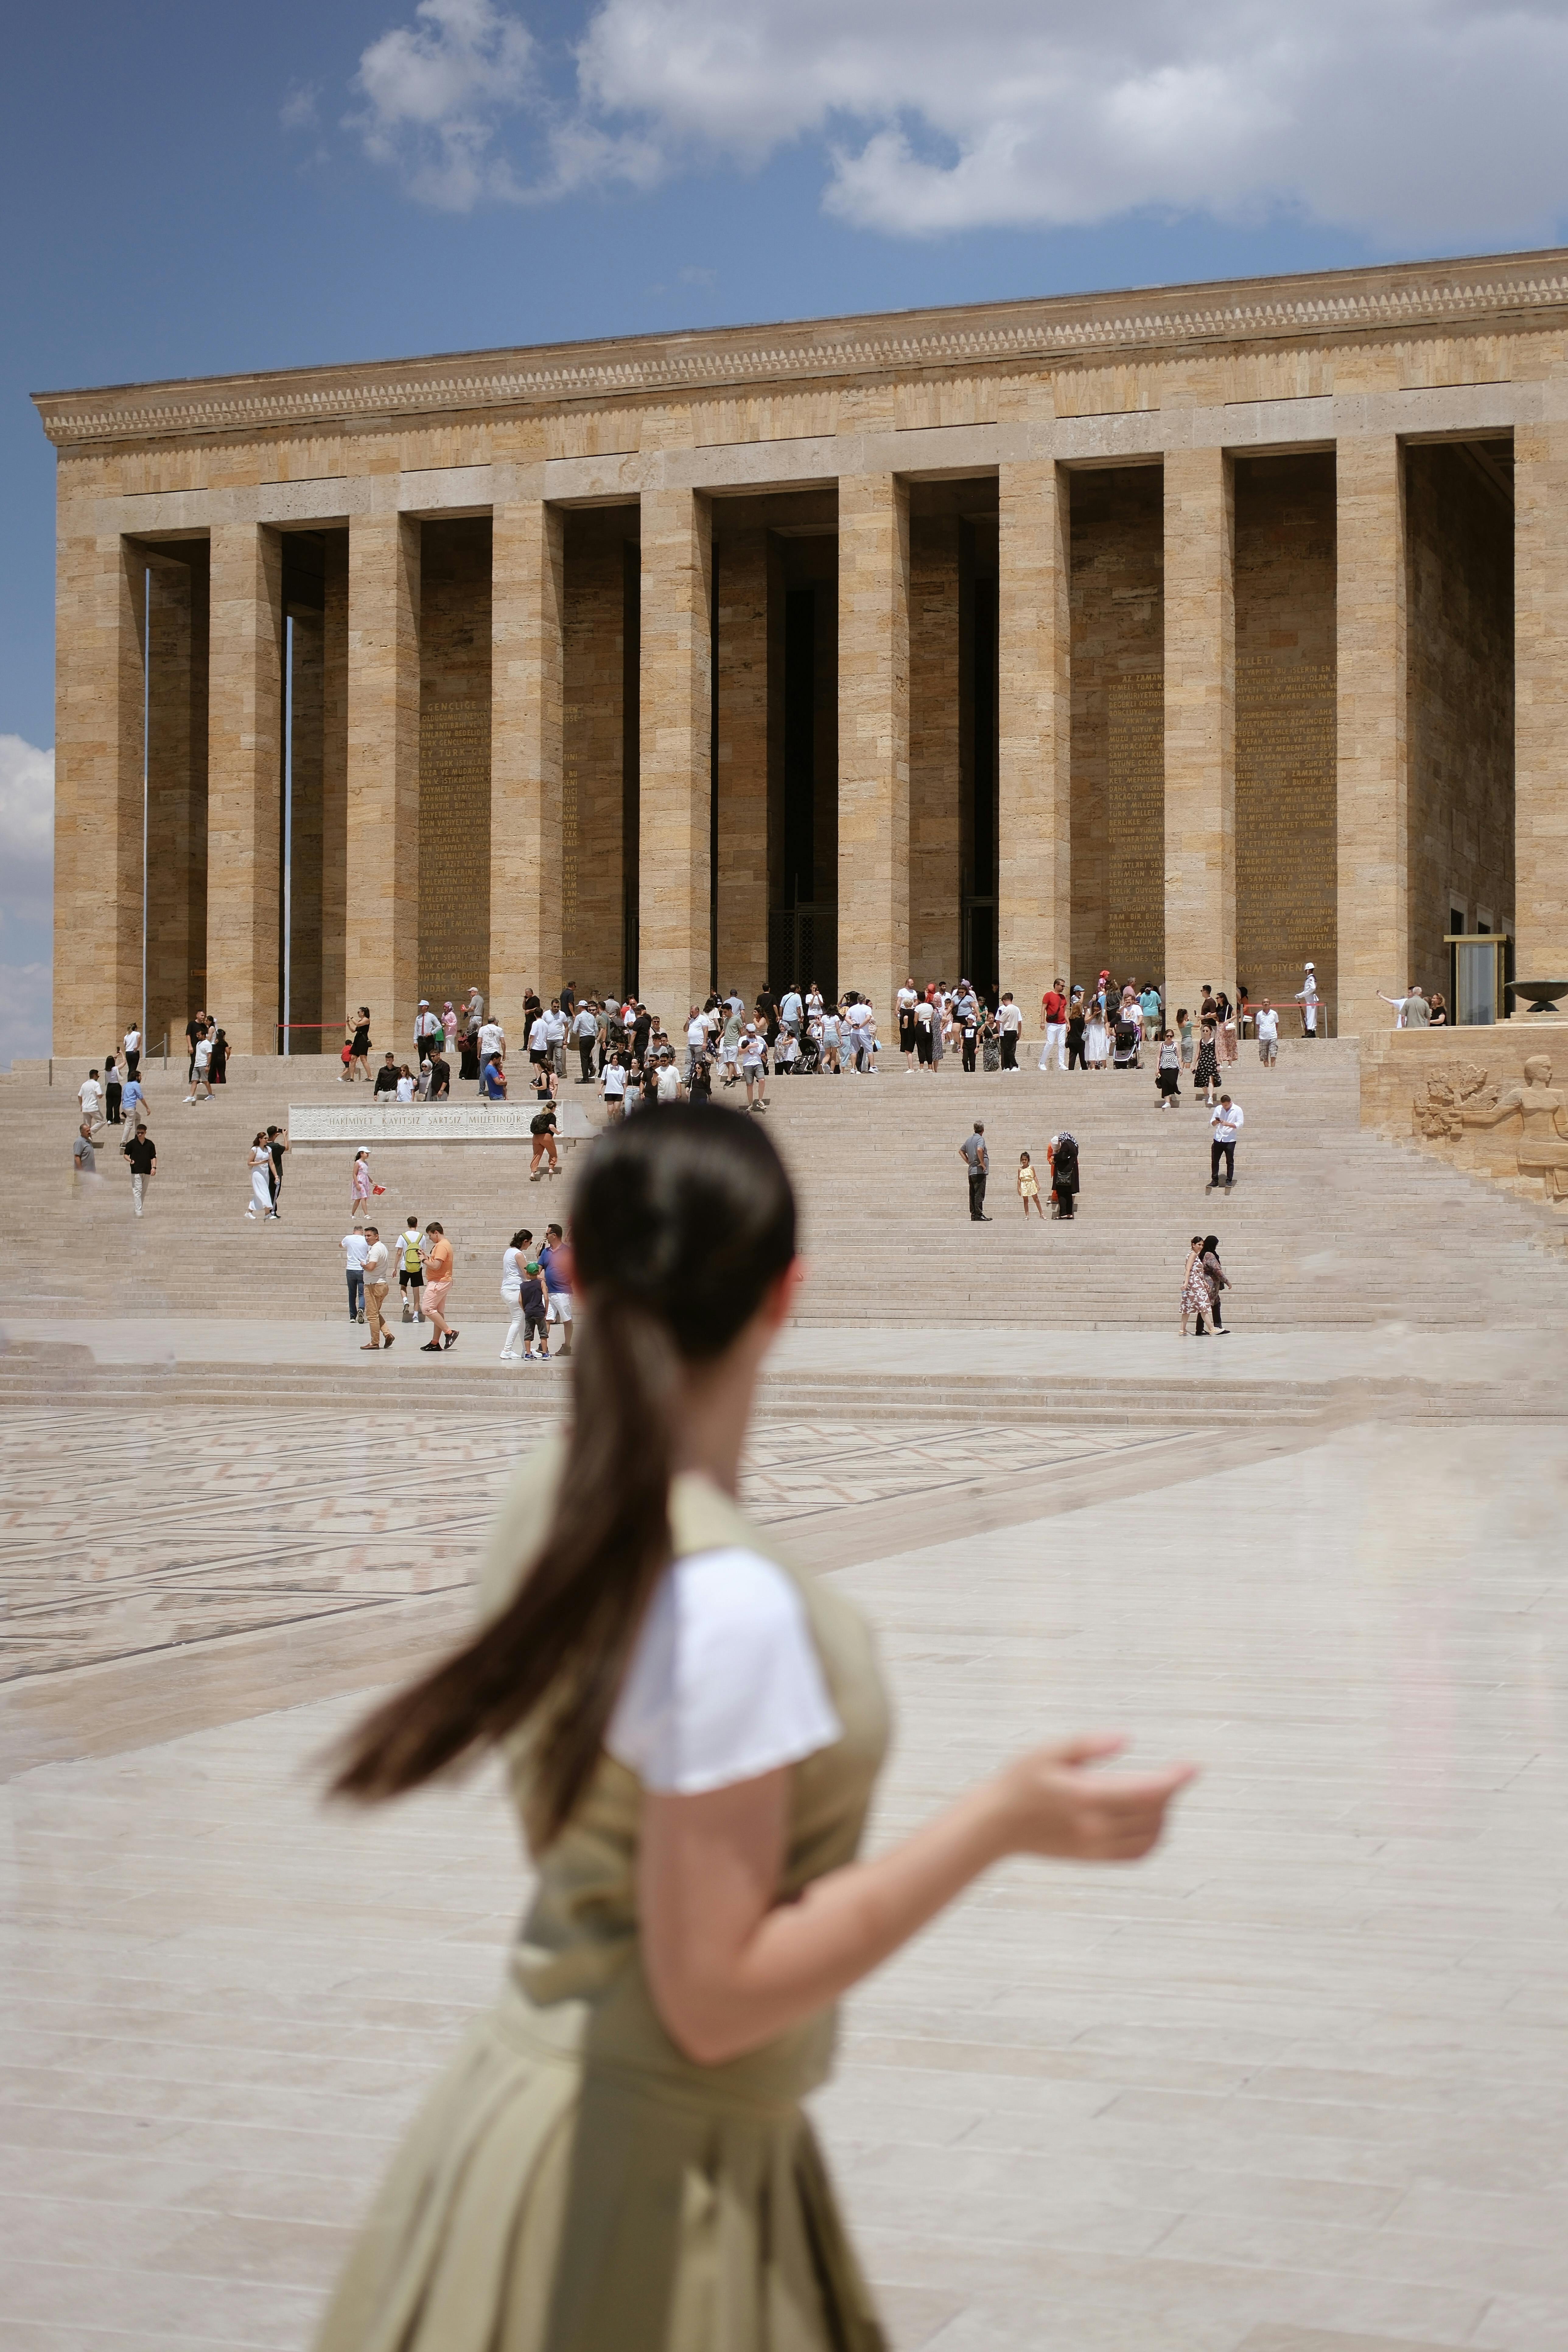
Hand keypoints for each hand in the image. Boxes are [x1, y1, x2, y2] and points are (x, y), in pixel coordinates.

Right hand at [990, 1735, 1195, 1862]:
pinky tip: (1149, 1818)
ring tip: (1158, 1791)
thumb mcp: (1048, 1751)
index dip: (1174, 1780)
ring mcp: (1096, 1847)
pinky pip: (1138, 1853)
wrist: (997, 1823)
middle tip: (1171, 1771)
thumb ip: (1087, 1743)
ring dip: (1164, 1813)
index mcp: (1086, 1797)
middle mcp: (1095, 1827)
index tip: (1193, 1766)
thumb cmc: (1022, 1779)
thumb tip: (1126, 1737)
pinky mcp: (1094, 1858)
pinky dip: (1153, 1837)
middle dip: (1170, 1790)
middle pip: (1154, 1812)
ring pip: (1151, 1835)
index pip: (1146, 1793)